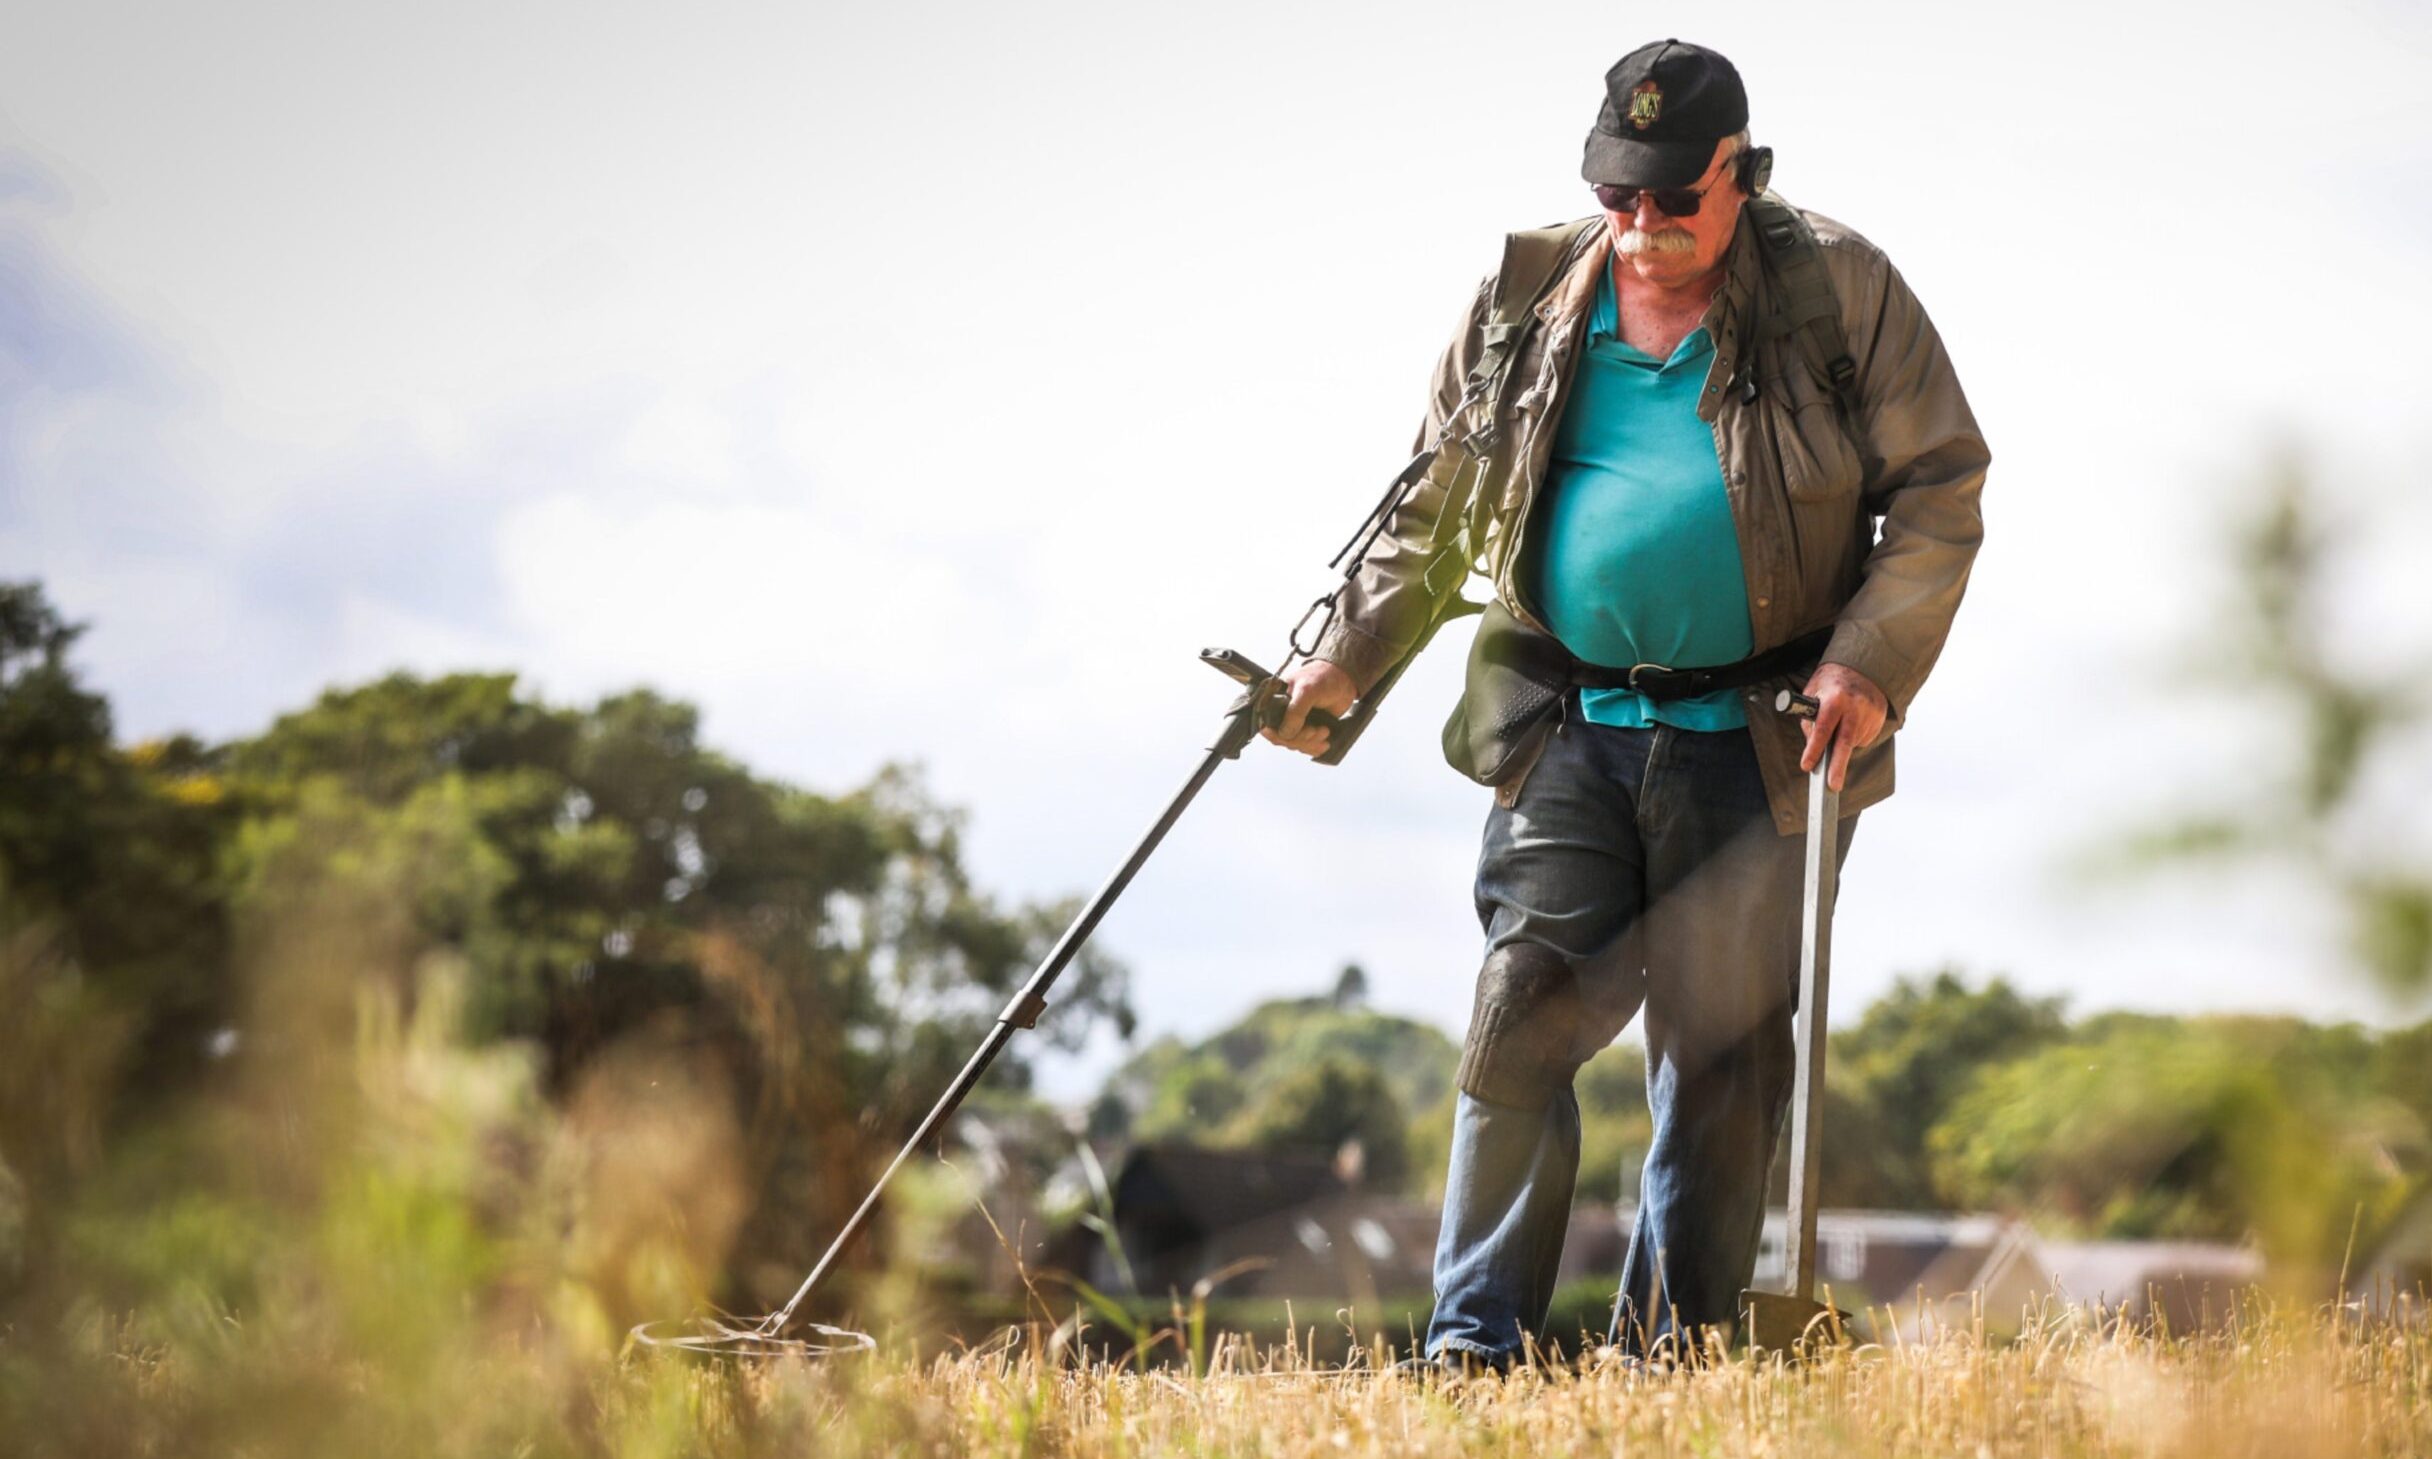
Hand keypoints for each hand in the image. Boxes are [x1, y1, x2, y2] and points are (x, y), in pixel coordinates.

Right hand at [1259, 659, 1355, 757]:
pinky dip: (1315, 747)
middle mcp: (1283, 712)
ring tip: (1324, 731)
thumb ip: (1295, 711)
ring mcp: (1296, 722)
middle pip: (1282, 738)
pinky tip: (1324, 743)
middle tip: (1314, 730)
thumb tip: (1286, 733)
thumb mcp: (1306, 691)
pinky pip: (1306, 746)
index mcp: (1275, 700)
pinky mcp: (1308, 728)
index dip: (1278, 735)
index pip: (1267, 724)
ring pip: (1295, 744)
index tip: (1291, 736)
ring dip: (1310, 742)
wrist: (1344, 679)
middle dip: (1300, 739)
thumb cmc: (1323, 677)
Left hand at [1796, 662, 1888, 792]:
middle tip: (1832, 786)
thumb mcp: (1812, 693)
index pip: (1822, 729)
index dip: (1814, 749)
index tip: (1807, 766)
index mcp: (1835, 699)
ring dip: (1842, 742)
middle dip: (1837, 767)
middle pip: (1845, 743)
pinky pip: (1862, 738)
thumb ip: (1809, 719)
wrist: (1863, 667)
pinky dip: (1854, 736)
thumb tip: (1811, 745)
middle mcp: (1854, 708)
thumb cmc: (1832, 682)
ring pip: (1852, 742)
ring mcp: (1870, 715)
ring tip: (1840, 722)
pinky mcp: (1880, 720)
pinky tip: (1852, 721)